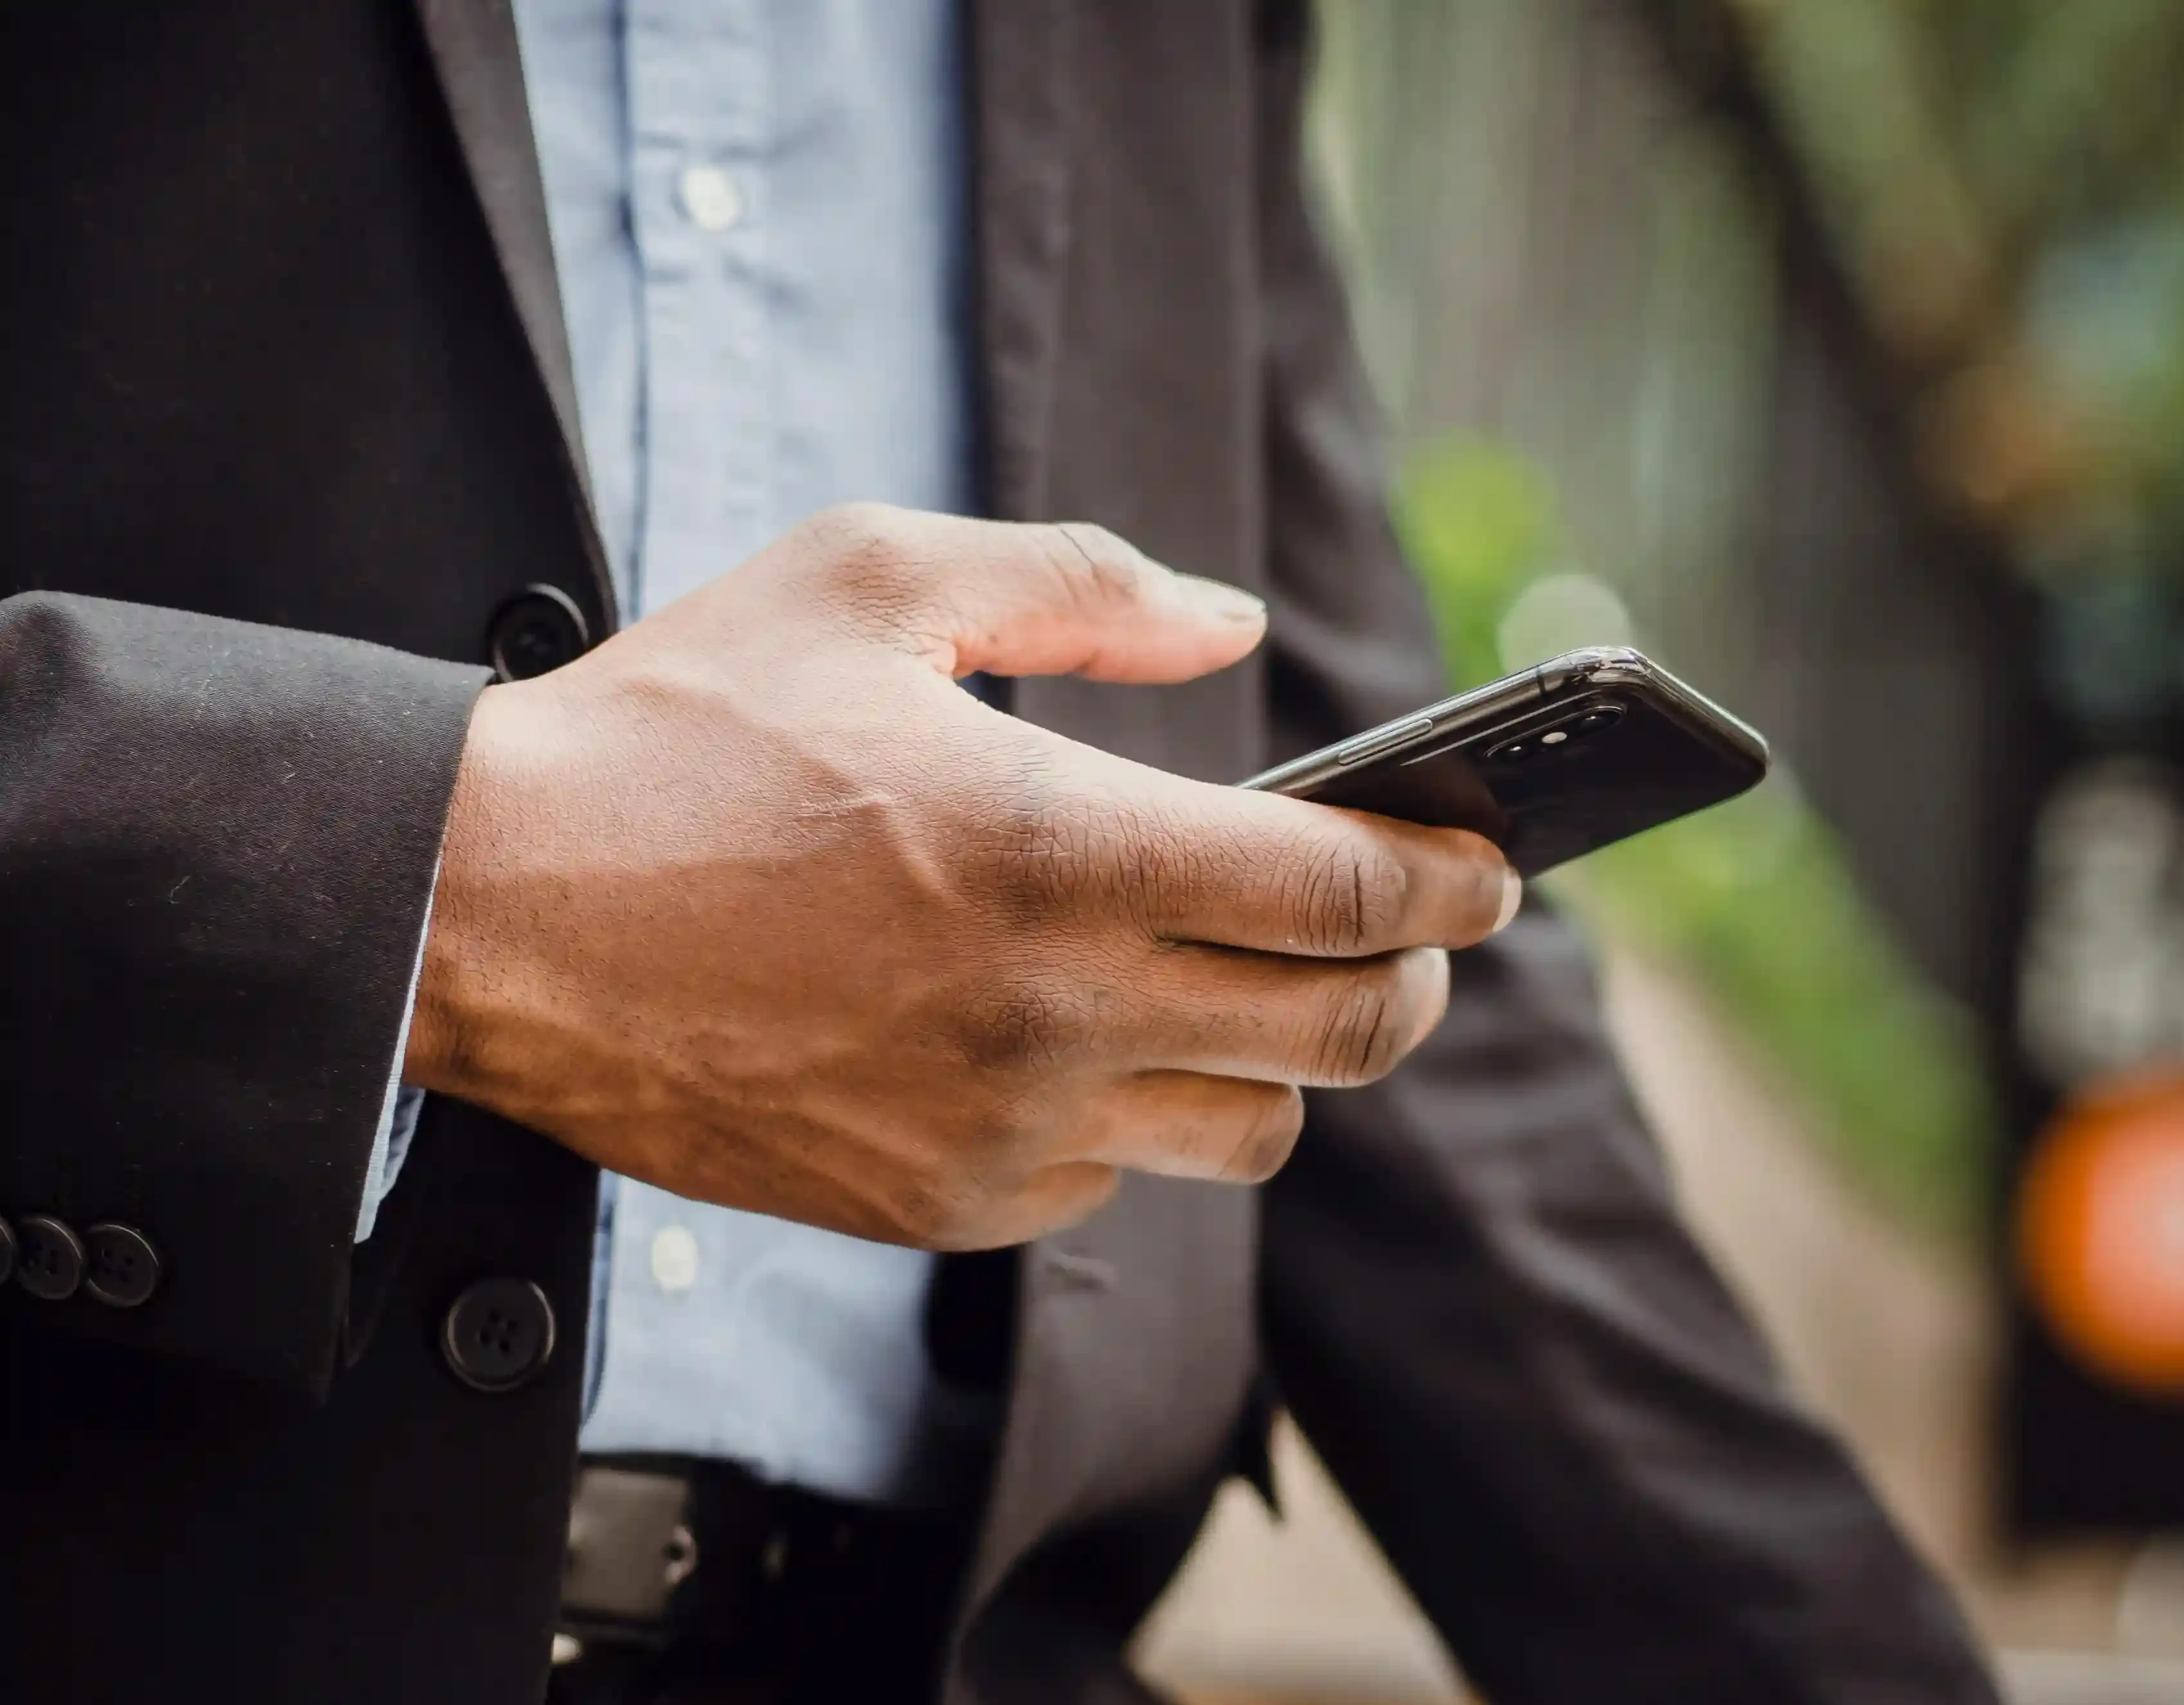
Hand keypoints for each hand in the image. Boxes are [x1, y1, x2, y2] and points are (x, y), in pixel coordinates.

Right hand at [405, 505, 1517, 1248]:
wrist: (493, 914)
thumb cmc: (677, 729)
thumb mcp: (871, 579)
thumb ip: (1082, 584)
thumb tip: (1234, 624)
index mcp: (1061, 849)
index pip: (1346, 892)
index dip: (1452, 879)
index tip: (1493, 861)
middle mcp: (1055, 1014)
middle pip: (1343, 1035)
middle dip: (1416, 979)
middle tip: (1422, 932)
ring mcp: (1003, 1129)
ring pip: (1253, 1134)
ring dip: (1288, 1058)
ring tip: (1257, 983)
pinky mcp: (941, 1205)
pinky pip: (1117, 1181)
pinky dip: (1147, 1113)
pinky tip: (1092, 1037)